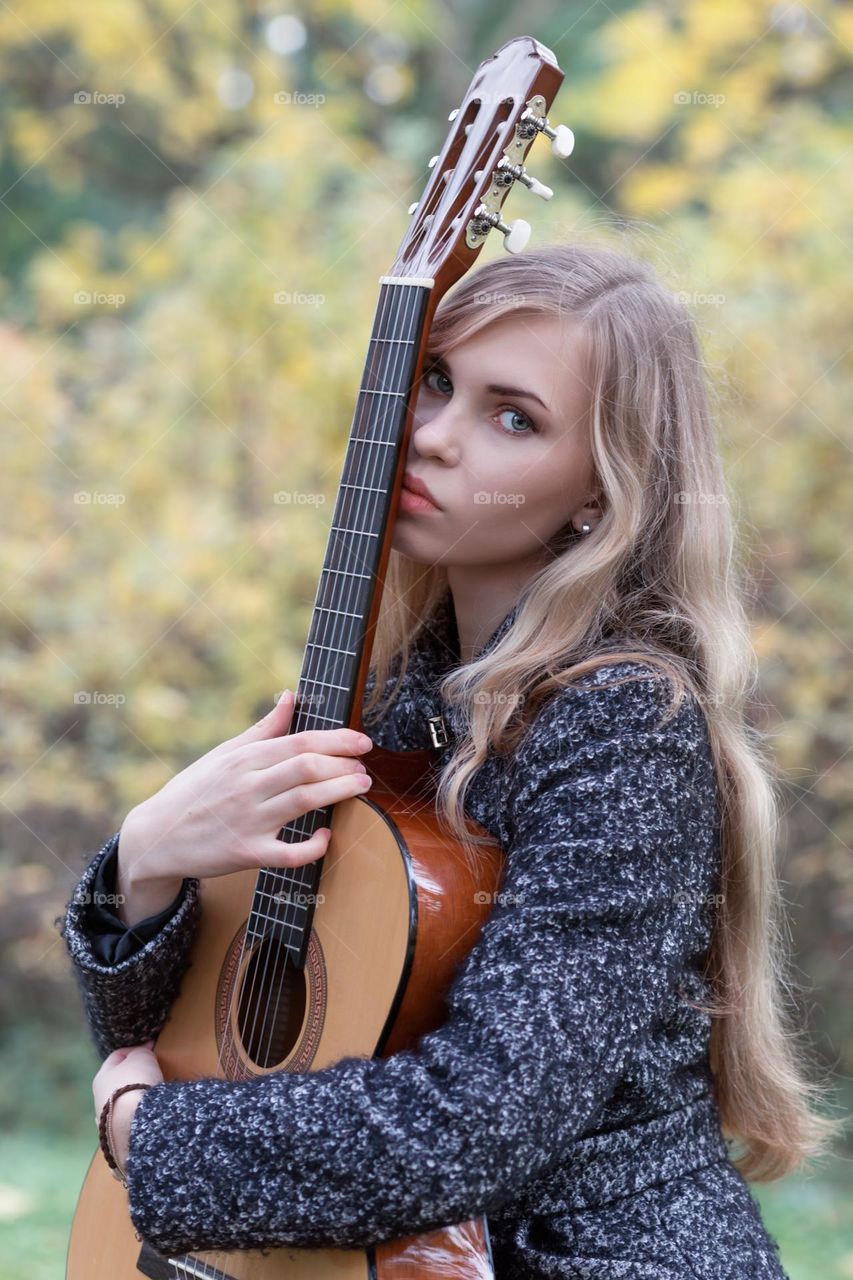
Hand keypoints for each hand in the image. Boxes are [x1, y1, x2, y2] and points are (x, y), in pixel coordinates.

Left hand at [93, 1040, 163, 1174]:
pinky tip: (142, 1119)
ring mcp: (105, 1122)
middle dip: (131, 1076)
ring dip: (131, 1099)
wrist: (135, 1122)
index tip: (150, 1048)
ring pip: (119, 1105)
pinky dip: (133, 1119)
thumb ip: (141, 1051)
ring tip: (148, 1097)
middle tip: (150, 1072)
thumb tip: (143, 1049)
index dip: (134, 1049)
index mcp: (101, 1077)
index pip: (116, 1057)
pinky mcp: (114, 1138)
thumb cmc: (136, 1083)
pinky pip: (125, 1123)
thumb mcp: (141, 1057)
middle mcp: (98, 1099)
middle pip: (116, 1082)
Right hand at [118, 690, 373, 888]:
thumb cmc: (195, 790)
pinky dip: (313, 846)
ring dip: (339, 792)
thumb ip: (263, 728)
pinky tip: (327, 836)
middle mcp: (247, 786)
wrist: (156, 836)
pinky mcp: (246, 853)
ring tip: (361, 787)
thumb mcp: (224, 754)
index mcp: (244, 758)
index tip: (363, 741)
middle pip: (306, 767)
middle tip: (365, 767)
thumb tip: (289, 696)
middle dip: (343, 764)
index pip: (299, 742)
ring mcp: (248, 820)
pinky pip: (288, 853)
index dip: (337, 739)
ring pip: (303, 801)